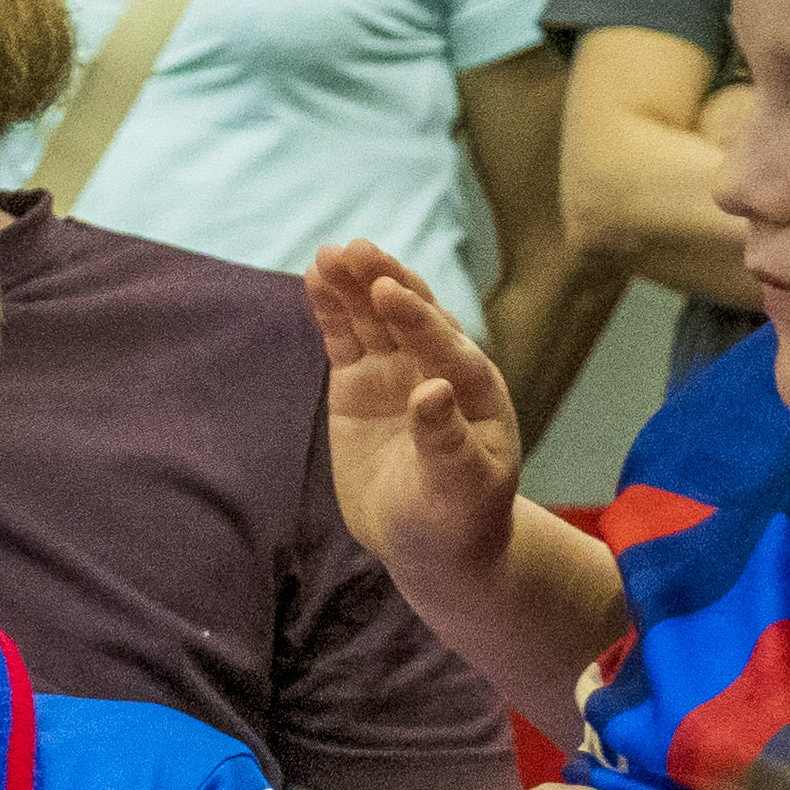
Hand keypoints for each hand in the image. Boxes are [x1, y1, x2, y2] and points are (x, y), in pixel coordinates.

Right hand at [304, 238, 521, 594]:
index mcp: (473, 389)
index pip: (445, 345)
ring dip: (351, 287)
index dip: (417, 319)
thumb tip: (431, 391)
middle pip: (409, 318)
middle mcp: (436, 368)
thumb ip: (447, 440)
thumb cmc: (459, 517)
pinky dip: (331, 311)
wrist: (431, 540)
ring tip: (327, 255)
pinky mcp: (359, 384)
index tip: (389, 292)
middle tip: (356, 250)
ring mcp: (396, 373)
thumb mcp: (461, 487)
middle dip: (384, 283)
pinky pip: (344, 340)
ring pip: (373, 321)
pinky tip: (316, 279)